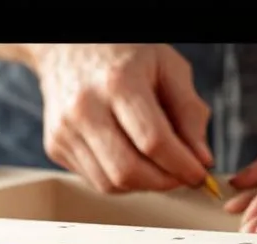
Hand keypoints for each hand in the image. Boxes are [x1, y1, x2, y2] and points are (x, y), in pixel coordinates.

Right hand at [32, 44, 213, 193]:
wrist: (67, 45)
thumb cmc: (123, 53)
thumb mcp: (168, 67)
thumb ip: (189, 112)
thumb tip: (201, 159)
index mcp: (118, 81)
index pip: (154, 141)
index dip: (182, 166)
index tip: (199, 175)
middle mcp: (85, 107)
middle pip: (128, 170)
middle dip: (163, 183)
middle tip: (180, 177)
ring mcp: (65, 129)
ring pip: (110, 184)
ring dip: (142, 185)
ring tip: (157, 167)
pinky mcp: (55, 145)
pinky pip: (95, 180)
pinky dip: (120, 180)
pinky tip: (130, 158)